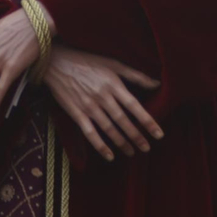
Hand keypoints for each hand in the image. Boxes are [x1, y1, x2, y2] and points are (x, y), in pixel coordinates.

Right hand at [42, 46, 161, 161]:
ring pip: (109, 129)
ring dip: (122, 143)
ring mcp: (88, 106)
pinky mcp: (76, 113)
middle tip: (147, 149)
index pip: (134, 106)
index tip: (159, 134)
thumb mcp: (112, 63)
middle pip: (123, 120)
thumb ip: (135, 75)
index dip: (147, 121)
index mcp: (113, 83)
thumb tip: (157, 83)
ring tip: (132, 153)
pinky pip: (90, 133)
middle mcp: (102, 96)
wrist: (57, 62)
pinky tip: (110, 156)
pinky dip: (100, 146)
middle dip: (136, 136)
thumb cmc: (87, 61)